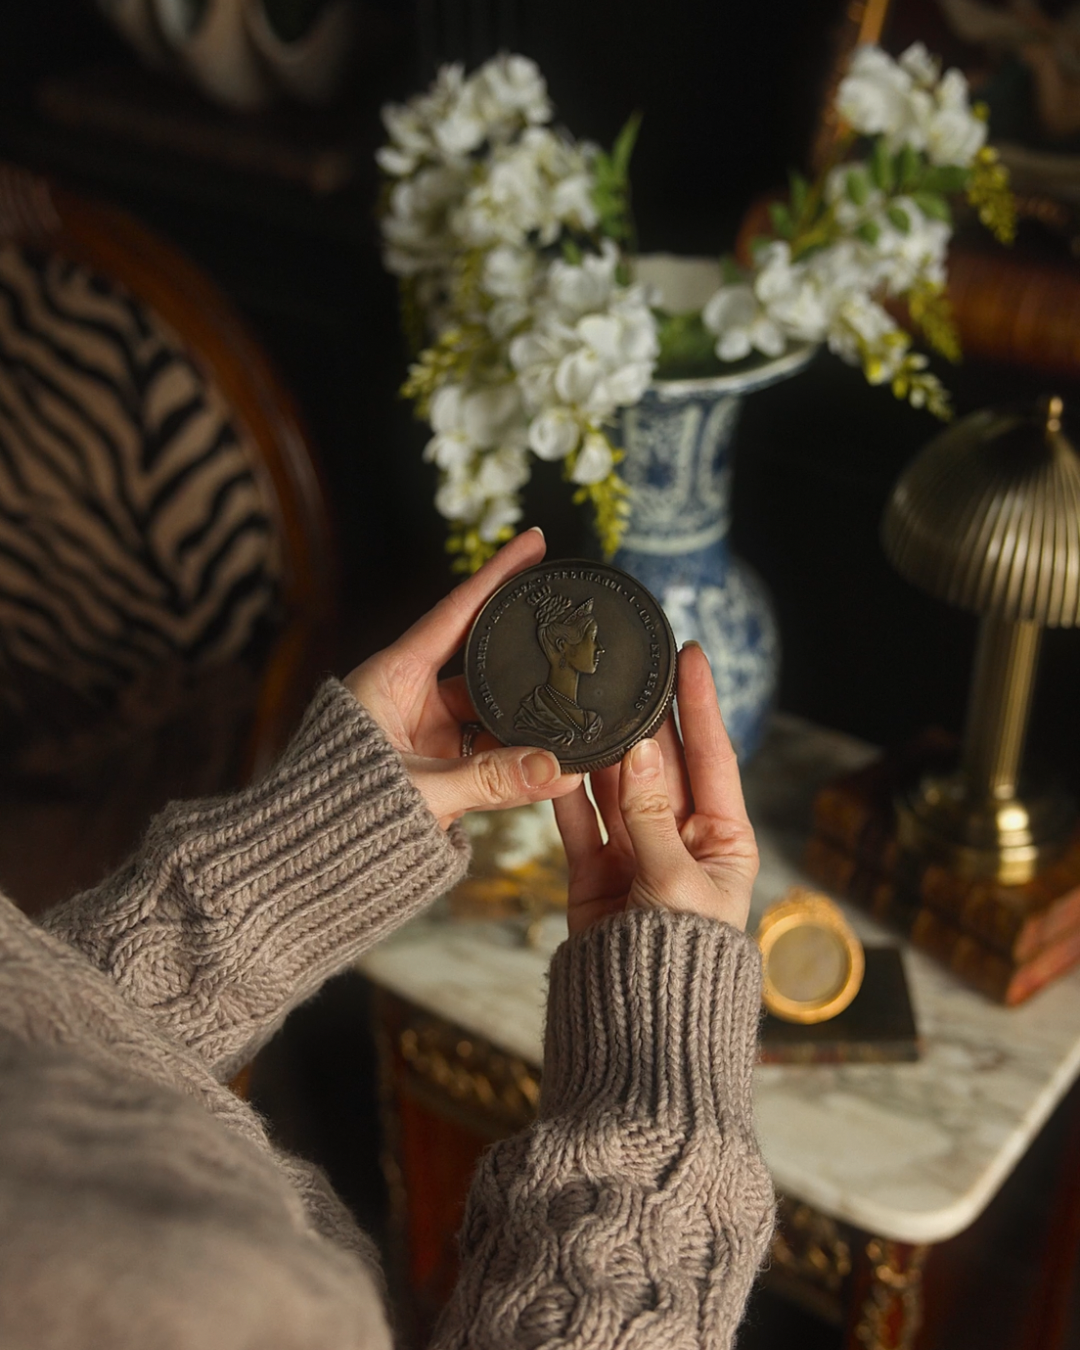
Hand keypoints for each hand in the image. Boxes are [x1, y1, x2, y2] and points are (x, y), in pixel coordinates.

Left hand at [344, 529, 582, 829]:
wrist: (298, 863)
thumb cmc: (335, 814)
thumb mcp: (418, 790)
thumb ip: (489, 780)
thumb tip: (557, 771)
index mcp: (390, 677)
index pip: (454, 613)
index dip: (496, 575)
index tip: (533, 540)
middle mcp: (409, 697)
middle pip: (480, 658)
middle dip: (522, 644)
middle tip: (568, 618)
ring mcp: (424, 733)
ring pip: (489, 710)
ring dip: (527, 712)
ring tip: (575, 698)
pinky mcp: (436, 768)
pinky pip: (487, 752)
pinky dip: (518, 755)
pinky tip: (553, 755)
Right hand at [553, 643, 757, 935]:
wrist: (639, 1025)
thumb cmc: (681, 960)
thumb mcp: (675, 881)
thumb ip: (650, 814)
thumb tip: (642, 749)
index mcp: (725, 840)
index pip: (714, 756)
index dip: (702, 704)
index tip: (691, 654)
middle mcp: (682, 839)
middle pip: (663, 765)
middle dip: (647, 720)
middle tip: (631, 670)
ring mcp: (636, 853)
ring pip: (617, 788)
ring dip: (604, 752)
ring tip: (589, 705)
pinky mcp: (596, 872)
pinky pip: (581, 821)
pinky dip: (567, 793)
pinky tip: (557, 758)